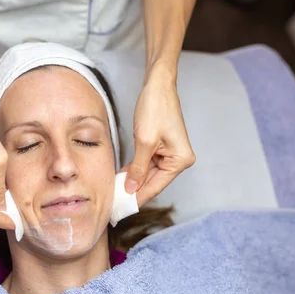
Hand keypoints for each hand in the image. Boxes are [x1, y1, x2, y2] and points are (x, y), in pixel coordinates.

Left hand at [124, 69, 195, 204]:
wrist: (157, 84)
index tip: (122, 209)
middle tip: (113, 203)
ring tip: (113, 193)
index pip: (156, 186)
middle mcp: (179, 159)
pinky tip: (120, 178)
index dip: (137, 198)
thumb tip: (130, 189)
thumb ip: (138, 168)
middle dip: (133, 191)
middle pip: (153, 182)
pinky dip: (134, 170)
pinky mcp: (161, 147)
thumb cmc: (155, 108)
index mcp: (181, 160)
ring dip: (132, 181)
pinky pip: (146, 164)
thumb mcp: (145, 141)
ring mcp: (170, 154)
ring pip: (148, 174)